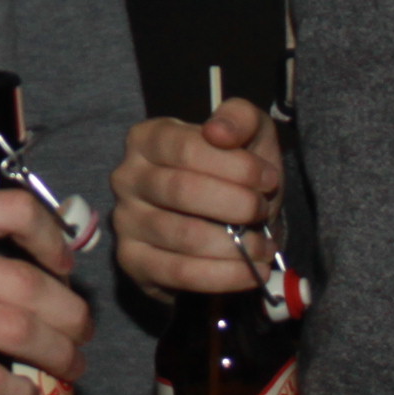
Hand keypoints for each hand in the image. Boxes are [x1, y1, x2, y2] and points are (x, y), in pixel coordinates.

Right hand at [0, 188, 86, 394]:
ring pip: (20, 331)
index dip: (53, 240)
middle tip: (81, 333)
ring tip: (71, 367)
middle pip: (30, 284)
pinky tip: (23, 393)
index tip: (63, 267)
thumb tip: (18, 263)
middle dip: (72, 315)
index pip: (14, 210)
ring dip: (59, 354)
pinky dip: (18, 390)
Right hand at [111, 102, 284, 299]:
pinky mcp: (133, 261)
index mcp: (147, 138)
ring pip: (183, 236)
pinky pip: (179, 273)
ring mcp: (125, 221)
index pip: (186, 148)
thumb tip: (218, 131)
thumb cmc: (233, 173)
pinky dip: (223, 276)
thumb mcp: (248, 134)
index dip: (235, 166)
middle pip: (182, 190)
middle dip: (236, 204)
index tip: (268, 178)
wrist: (226, 222)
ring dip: (234, 245)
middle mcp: (127, 177)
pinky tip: (249, 272)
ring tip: (262, 247)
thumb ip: (240, 118)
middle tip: (263, 211)